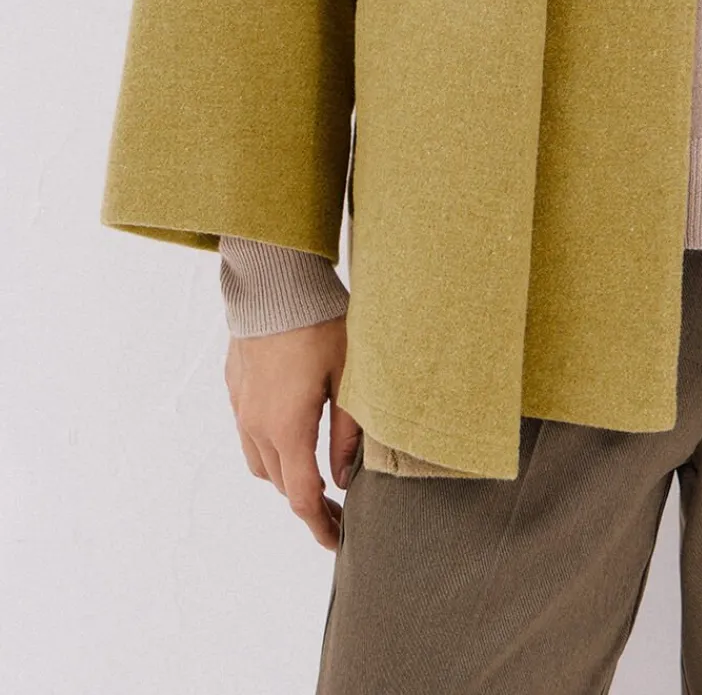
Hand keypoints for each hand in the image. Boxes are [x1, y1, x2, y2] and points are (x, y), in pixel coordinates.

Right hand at [224, 315, 361, 549]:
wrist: (273, 279)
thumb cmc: (319, 323)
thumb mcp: (349, 377)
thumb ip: (347, 433)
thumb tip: (342, 479)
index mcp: (287, 429)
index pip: (302, 497)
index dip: (321, 525)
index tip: (339, 541)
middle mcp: (256, 425)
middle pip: (281, 484)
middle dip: (308, 503)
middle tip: (338, 508)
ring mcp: (241, 406)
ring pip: (260, 462)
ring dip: (286, 475)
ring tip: (317, 473)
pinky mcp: (235, 386)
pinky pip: (248, 432)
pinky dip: (270, 445)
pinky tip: (293, 430)